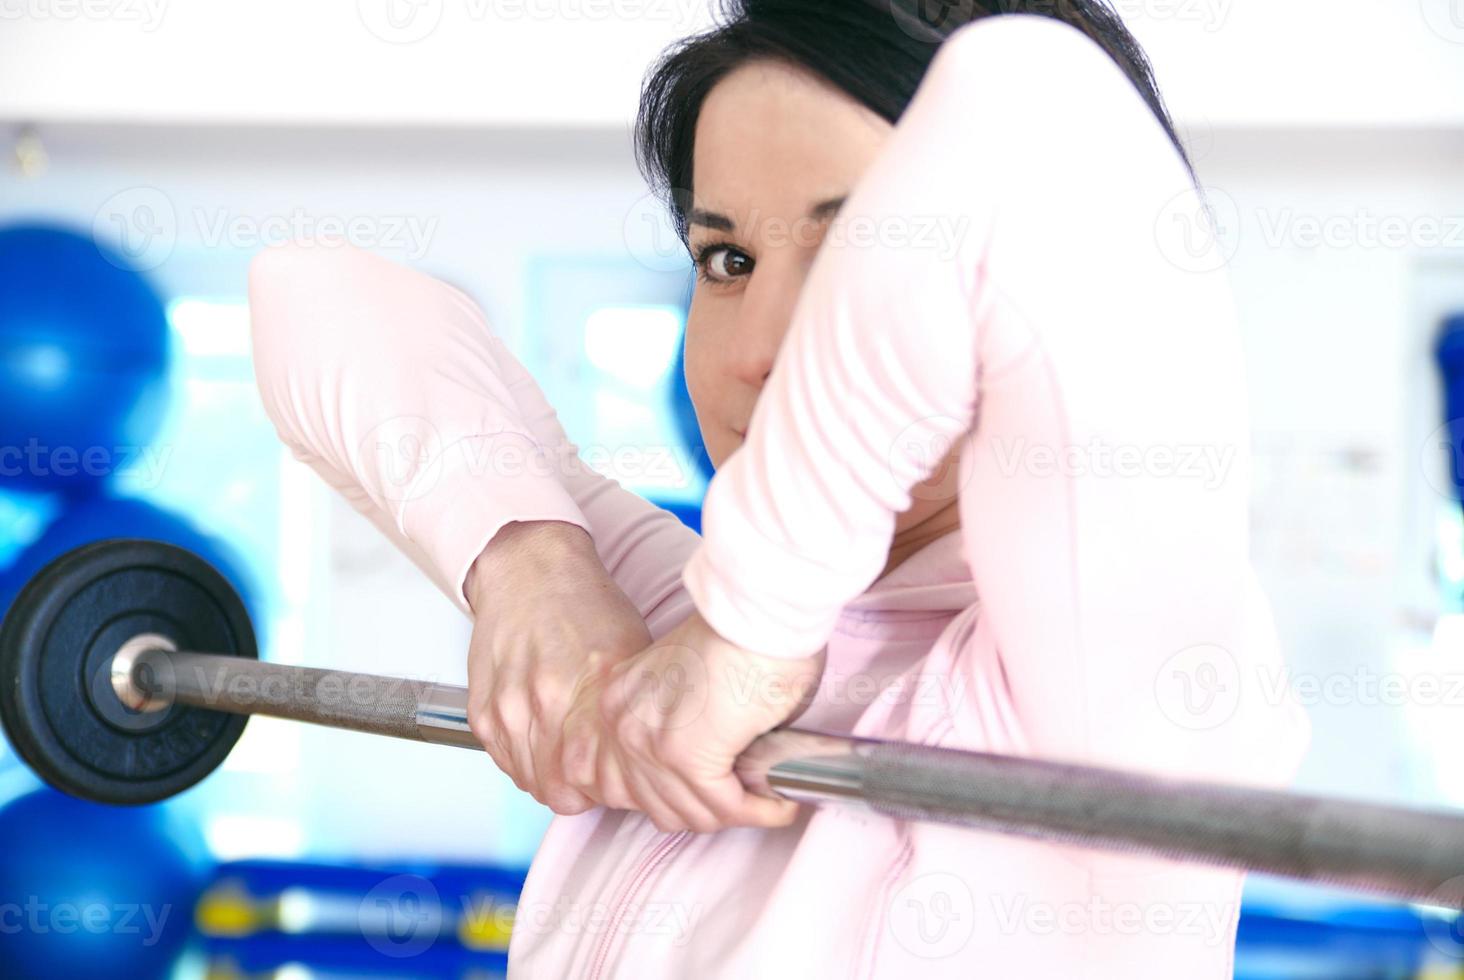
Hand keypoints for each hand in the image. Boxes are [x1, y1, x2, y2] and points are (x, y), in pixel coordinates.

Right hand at [464, 520, 650, 813]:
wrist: (529, 571)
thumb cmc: (583, 603)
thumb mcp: (632, 649)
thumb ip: (635, 705)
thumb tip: (654, 749)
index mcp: (593, 684)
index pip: (600, 780)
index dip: (612, 788)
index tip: (619, 778)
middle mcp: (546, 700)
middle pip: (562, 790)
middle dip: (583, 789)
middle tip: (596, 773)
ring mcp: (509, 708)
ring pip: (532, 781)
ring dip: (552, 777)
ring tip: (569, 753)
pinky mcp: (483, 710)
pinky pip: (506, 762)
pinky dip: (526, 761)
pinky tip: (544, 740)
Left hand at [560, 610, 824, 833]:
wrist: (761, 616)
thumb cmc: (743, 636)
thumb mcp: (687, 681)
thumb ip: (679, 724)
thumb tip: (707, 772)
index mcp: (617, 702)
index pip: (622, 784)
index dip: (669, 798)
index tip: (707, 796)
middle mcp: (622, 725)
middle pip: (655, 806)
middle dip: (705, 812)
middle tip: (744, 801)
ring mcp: (650, 743)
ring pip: (691, 814)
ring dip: (734, 814)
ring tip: (768, 802)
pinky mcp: (687, 757)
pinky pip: (724, 808)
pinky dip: (758, 812)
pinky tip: (780, 804)